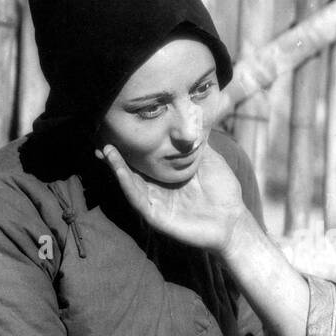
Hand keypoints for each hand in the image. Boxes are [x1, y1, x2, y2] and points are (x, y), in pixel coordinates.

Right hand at [98, 140, 247, 253]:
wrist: (234, 221)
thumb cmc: (223, 191)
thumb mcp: (209, 159)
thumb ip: (197, 142)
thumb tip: (193, 114)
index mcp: (168, 175)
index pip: (145, 158)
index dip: (131, 144)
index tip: (119, 127)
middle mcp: (158, 188)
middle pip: (131, 170)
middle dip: (115, 154)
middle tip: (101, 136)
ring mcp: (155, 202)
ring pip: (129, 183)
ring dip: (116, 167)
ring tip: (105, 149)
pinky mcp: (156, 217)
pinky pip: (137, 199)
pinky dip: (127, 185)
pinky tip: (120, 171)